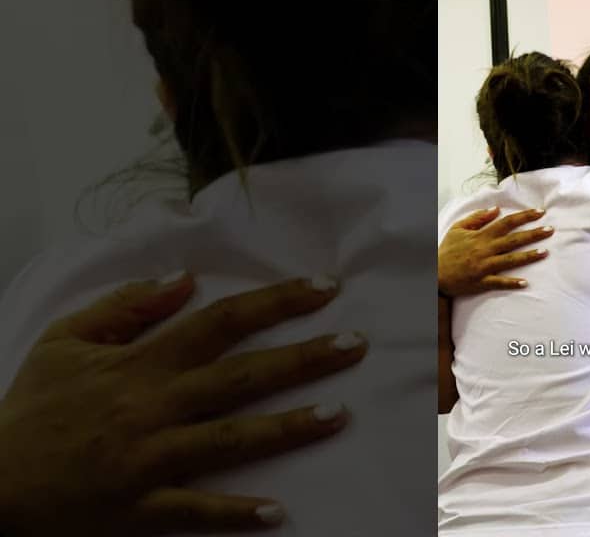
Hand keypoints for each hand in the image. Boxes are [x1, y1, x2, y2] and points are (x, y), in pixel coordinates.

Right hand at [0, 273, 367, 535]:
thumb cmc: (32, 407)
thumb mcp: (65, 340)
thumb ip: (128, 306)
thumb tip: (185, 277)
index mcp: (141, 363)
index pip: (220, 322)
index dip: (275, 302)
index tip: (324, 289)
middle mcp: (153, 406)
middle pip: (241, 376)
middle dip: (303, 358)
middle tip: (356, 344)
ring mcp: (150, 458)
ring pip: (230, 440)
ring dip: (288, 429)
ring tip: (339, 416)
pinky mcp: (141, 507)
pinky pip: (195, 511)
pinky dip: (235, 514)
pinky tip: (278, 512)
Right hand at [438, 207, 552, 296]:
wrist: (434, 273)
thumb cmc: (447, 250)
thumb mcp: (458, 228)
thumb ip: (477, 218)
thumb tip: (496, 209)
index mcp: (481, 236)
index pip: (506, 222)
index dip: (524, 216)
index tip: (540, 212)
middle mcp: (485, 250)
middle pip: (513, 240)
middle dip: (533, 234)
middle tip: (551, 229)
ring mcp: (484, 267)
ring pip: (510, 260)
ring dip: (529, 256)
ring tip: (545, 252)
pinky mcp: (482, 282)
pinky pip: (499, 282)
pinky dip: (512, 283)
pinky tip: (526, 283)